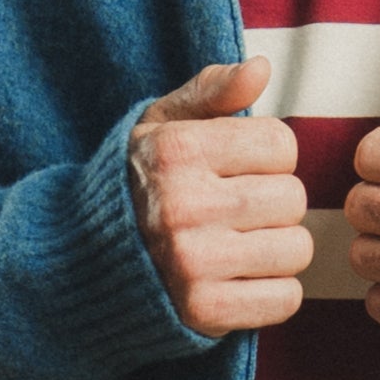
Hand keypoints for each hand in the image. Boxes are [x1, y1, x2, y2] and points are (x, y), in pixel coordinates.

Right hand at [129, 57, 312, 334]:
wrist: (83, 261)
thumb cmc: (139, 184)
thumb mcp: (161, 125)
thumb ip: (211, 90)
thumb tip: (260, 68)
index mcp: (176, 152)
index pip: (281, 144)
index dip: (268, 156)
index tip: (239, 169)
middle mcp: (182, 206)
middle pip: (293, 197)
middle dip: (274, 202)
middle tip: (239, 210)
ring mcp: (192, 263)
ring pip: (296, 249)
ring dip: (278, 248)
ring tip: (240, 244)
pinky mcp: (204, 311)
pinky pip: (286, 298)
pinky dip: (273, 292)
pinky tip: (240, 280)